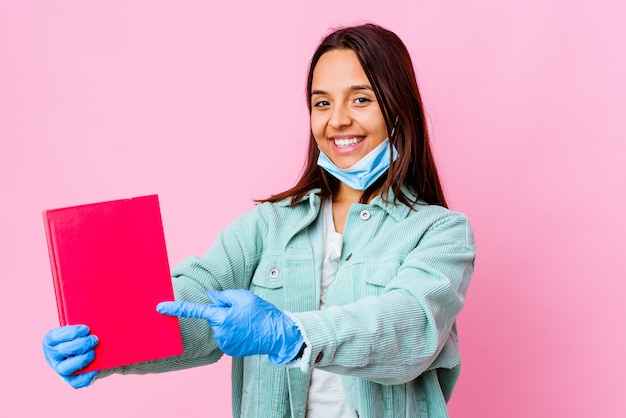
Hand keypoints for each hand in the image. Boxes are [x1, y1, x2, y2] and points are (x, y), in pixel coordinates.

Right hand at [42, 325, 98, 387]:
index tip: (86, 329)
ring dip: (82, 359)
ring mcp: (60, 369)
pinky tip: (95, 369)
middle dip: (81, 344)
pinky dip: (87, 376)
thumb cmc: (80, 336)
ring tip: (93, 352)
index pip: (56, 337)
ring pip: (66, 368)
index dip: (72, 333)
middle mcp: (52, 356)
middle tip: (94, 339)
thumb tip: (96, 313)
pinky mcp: (70, 380)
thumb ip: (81, 325)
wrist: (84, 352)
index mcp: (50, 340)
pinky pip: (77, 382)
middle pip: (63, 351)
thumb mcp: (77, 328)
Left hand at [157, 289, 302, 364]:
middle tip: (243, 311)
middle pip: (214, 317)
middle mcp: (219, 332)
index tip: (159, 308)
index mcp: (221, 317)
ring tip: (247, 322)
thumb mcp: (243, 297)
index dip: (176, 308)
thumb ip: (223, 297)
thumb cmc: (261, 313)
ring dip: (229, 322)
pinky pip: (226, 336)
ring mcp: (224, 343)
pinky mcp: (230, 350)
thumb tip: (210, 297)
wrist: (276, 334)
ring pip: (220, 327)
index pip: (195, 310)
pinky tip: (246, 331)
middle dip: (224, 312)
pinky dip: (233, 332)